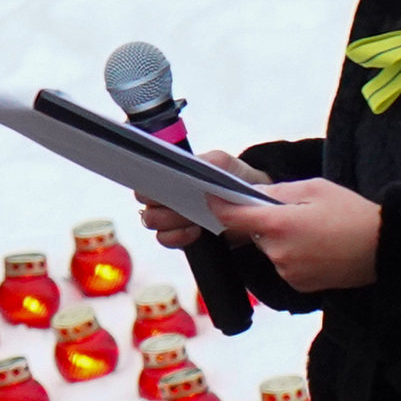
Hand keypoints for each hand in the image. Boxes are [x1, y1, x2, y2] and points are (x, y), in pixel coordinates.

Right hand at [136, 149, 266, 249]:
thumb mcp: (225, 164)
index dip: (148, 180)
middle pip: (144, 200)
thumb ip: (209, 161)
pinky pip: (166, 239)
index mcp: (172, 174)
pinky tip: (195, 232)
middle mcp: (167, 195)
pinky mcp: (181, 237)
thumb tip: (195, 164)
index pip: (145, 175)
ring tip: (191, 218)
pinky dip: (178, 236)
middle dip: (160, 202)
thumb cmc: (237, 182)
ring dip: (169, 220)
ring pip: (152, 220)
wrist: (256, 208)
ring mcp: (172, 217)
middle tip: (178, 201)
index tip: (161, 183)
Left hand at [217, 178, 381, 292]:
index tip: (210, 197)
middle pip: (252, 233)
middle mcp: (277, 252)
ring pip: (268, 249)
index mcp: (278, 225)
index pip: (231, 218)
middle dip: (262, 221)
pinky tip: (316, 247)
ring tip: (311, 230)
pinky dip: (291, 254)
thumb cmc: (352, 214)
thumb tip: (250, 196)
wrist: (386, 249)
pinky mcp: (298, 285)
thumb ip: (276, 193)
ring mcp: (287, 272)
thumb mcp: (314, 189)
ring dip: (278, 239)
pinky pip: (283, 264)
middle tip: (291, 212)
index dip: (218, 206)